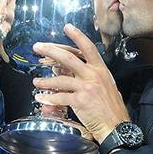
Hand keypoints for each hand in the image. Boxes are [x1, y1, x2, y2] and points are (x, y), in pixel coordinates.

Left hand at [32, 24, 129, 143]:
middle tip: (38, 47)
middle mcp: (93, 75)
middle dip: (50, 50)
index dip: (77, 36)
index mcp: (101, 70)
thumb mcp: (105, 85)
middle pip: (68, 58)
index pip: (88, 48)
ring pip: (60, 79)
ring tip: (36, 82)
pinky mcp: (80, 101)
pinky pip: (60, 97)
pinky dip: (49, 98)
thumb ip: (89, 76)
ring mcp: (86, 88)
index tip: (67, 27)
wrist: (116, 126)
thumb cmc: (111, 108)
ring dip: (45, 81)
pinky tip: (42, 98)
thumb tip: (68, 71)